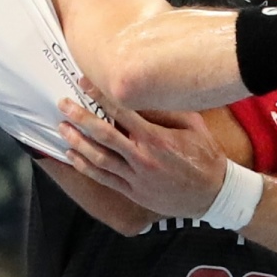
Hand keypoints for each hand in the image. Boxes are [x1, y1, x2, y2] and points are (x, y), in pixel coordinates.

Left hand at [58, 86, 226, 219]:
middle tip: (63, 104)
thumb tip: (141, 95)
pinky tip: (72, 156)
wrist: (213, 194)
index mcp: (156, 138)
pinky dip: (85, 167)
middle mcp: (142, 157)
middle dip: (80, 118)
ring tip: (62, 128)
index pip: (121, 111)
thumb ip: (165, 110)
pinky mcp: (133, 192)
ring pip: (98, 158)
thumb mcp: (192, 125)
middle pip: (103, 135)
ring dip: (77, 143)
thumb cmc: (205, 156)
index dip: (99, 96)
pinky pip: (103, 178)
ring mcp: (135, 177)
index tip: (83, 82)